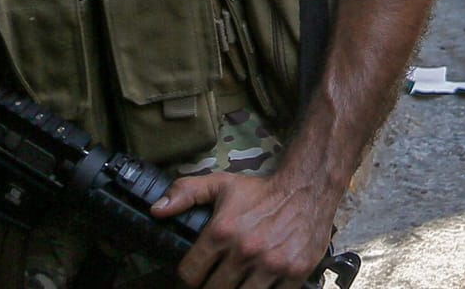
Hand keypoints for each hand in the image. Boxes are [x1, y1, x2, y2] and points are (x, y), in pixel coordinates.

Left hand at [152, 170, 335, 288]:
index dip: (190, 276)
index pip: (190, 274)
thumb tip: (156, 209)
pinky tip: (261, 284)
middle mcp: (245, 250)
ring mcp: (271, 264)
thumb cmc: (261, 190)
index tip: (197, 274)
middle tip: (218, 279)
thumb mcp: (221, 184)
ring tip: (237, 282)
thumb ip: (186, 193)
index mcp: (222, 231)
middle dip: (212, 286)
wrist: (308, 188)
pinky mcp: (294, 273)